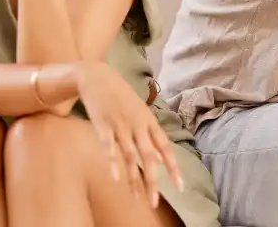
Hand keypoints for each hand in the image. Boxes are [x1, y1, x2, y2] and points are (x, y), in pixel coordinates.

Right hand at [76, 61, 183, 207]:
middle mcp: (137, 124)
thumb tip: (158, 155)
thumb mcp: (139, 110)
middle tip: (154, 201)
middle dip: (152, 180)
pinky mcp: (102, 125)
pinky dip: (112, 162)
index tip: (180, 185)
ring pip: (129, 156)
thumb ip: (148, 132)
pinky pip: (108, 147)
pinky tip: (116, 177)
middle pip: (148, 156)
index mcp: (148, 120)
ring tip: (137, 198)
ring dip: (133, 178)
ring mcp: (120, 125)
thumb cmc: (120, 95)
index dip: (173, 166)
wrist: (97, 76)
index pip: (165, 147)